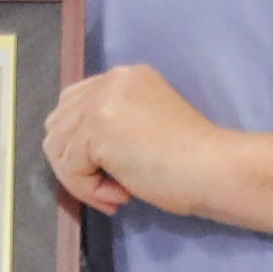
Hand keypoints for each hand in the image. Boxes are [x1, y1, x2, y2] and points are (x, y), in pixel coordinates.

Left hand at [46, 62, 221, 216]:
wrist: (214, 168)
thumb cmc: (191, 159)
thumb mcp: (145, 126)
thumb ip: (113, 124)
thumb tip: (73, 151)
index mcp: (125, 76)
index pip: (74, 105)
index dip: (83, 146)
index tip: (115, 172)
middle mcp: (110, 80)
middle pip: (58, 124)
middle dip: (76, 163)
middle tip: (111, 187)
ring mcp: (101, 101)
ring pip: (58, 147)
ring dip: (81, 179)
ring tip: (115, 193)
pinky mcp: (97, 128)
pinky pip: (70, 168)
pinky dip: (88, 190)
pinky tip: (121, 195)